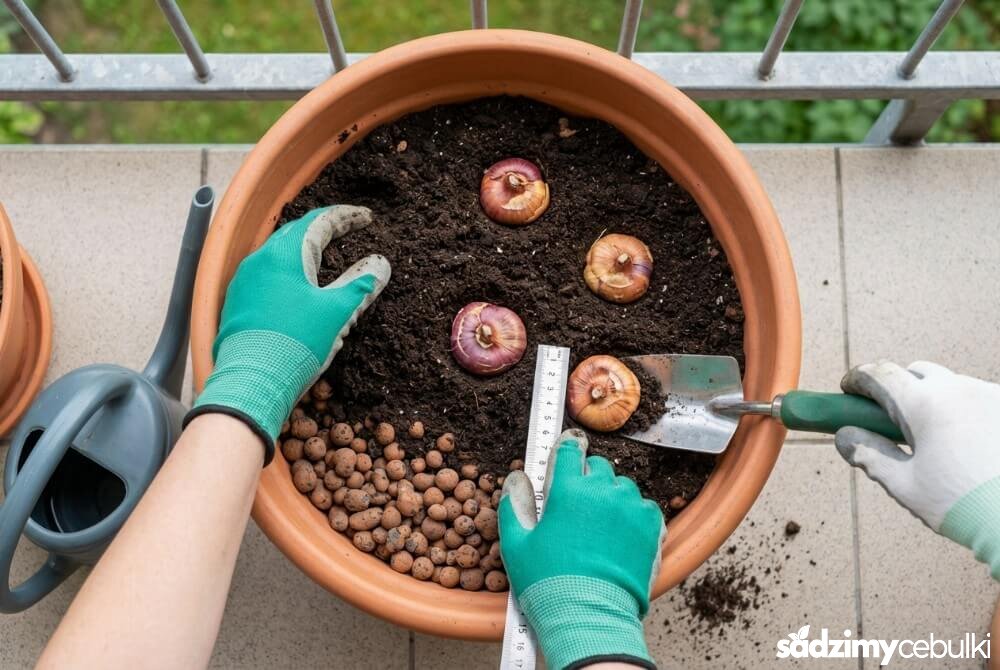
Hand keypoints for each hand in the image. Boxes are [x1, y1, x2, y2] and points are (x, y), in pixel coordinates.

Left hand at [187, 206, 389, 463]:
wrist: (252, 382)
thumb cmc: (297, 344)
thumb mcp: (337, 313)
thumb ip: (360, 284)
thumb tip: (380, 264)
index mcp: (285, 254)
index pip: (319, 222)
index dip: (346, 217)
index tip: (367, 218)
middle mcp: (259, 260)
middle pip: (296, 233)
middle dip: (325, 229)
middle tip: (349, 230)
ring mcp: (245, 281)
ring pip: (279, 253)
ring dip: (305, 250)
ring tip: (327, 254)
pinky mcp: (239, 302)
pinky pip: (267, 274)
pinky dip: (289, 270)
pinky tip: (299, 284)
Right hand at [499, 429, 664, 669]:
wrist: (588, 617)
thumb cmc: (548, 583)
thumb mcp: (516, 545)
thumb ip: (515, 504)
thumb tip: (517, 478)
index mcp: (567, 488)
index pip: (569, 448)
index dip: (567, 448)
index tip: (568, 450)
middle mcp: (602, 490)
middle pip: (597, 467)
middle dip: (587, 479)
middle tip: (577, 507)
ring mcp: (630, 507)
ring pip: (621, 487)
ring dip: (611, 498)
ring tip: (599, 528)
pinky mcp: (651, 526)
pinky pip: (643, 507)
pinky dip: (633, 516)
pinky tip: (620, 538)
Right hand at [835, 361, 999, 578]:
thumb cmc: (961, 506)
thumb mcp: (904, 485)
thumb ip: (870, 455)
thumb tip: (844, 436)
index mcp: (925, 405)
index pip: (881, 374)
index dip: (859, 379)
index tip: (848, 390)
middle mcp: (958, 389)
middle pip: (915, 371)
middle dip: (896, 386)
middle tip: (889, 417)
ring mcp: (989, 395)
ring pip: (949, 383)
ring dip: (932, 397)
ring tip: (933, 435)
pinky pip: (977, 397)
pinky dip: (962, 409)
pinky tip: (966, 440)